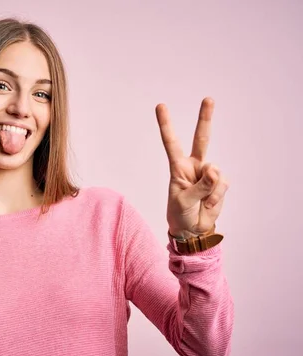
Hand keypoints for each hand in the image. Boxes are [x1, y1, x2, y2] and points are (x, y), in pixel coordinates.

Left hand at [155, 97, 229, 238]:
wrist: (193, 229)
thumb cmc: (180, 213)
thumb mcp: (183, 201)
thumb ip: (199, 186)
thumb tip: (215, 170)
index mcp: (178, 167)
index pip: (171, 142)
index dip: (166, 125)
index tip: (161, 106)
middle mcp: (194, 166)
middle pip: (202, 139)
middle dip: (205, 118)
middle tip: (208, 99)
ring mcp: (209, 174)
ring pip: (215, 172)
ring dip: (209, 190)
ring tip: (200, 202)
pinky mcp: (221, 183)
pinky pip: (222, 185)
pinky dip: (216, 196)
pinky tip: (208, 204)